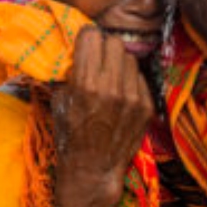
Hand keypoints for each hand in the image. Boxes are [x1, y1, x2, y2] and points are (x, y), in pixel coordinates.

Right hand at [54, 25, 153, 185]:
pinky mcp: (146, 106)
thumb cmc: (70, 136)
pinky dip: (129, 81)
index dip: (86, 38)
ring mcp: (132, 97)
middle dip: (104, 47)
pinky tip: (119, 94)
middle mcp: (111, 87)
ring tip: (109, 78)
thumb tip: (74, 51)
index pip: (92, 36)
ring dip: (118, 63)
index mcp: (85, 84)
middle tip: (97, 59)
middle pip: (114, 42)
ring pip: (129, 58)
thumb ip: (68, 74)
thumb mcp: (59, 103)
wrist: (93, 169)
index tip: (84, 44)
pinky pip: (139, 78)